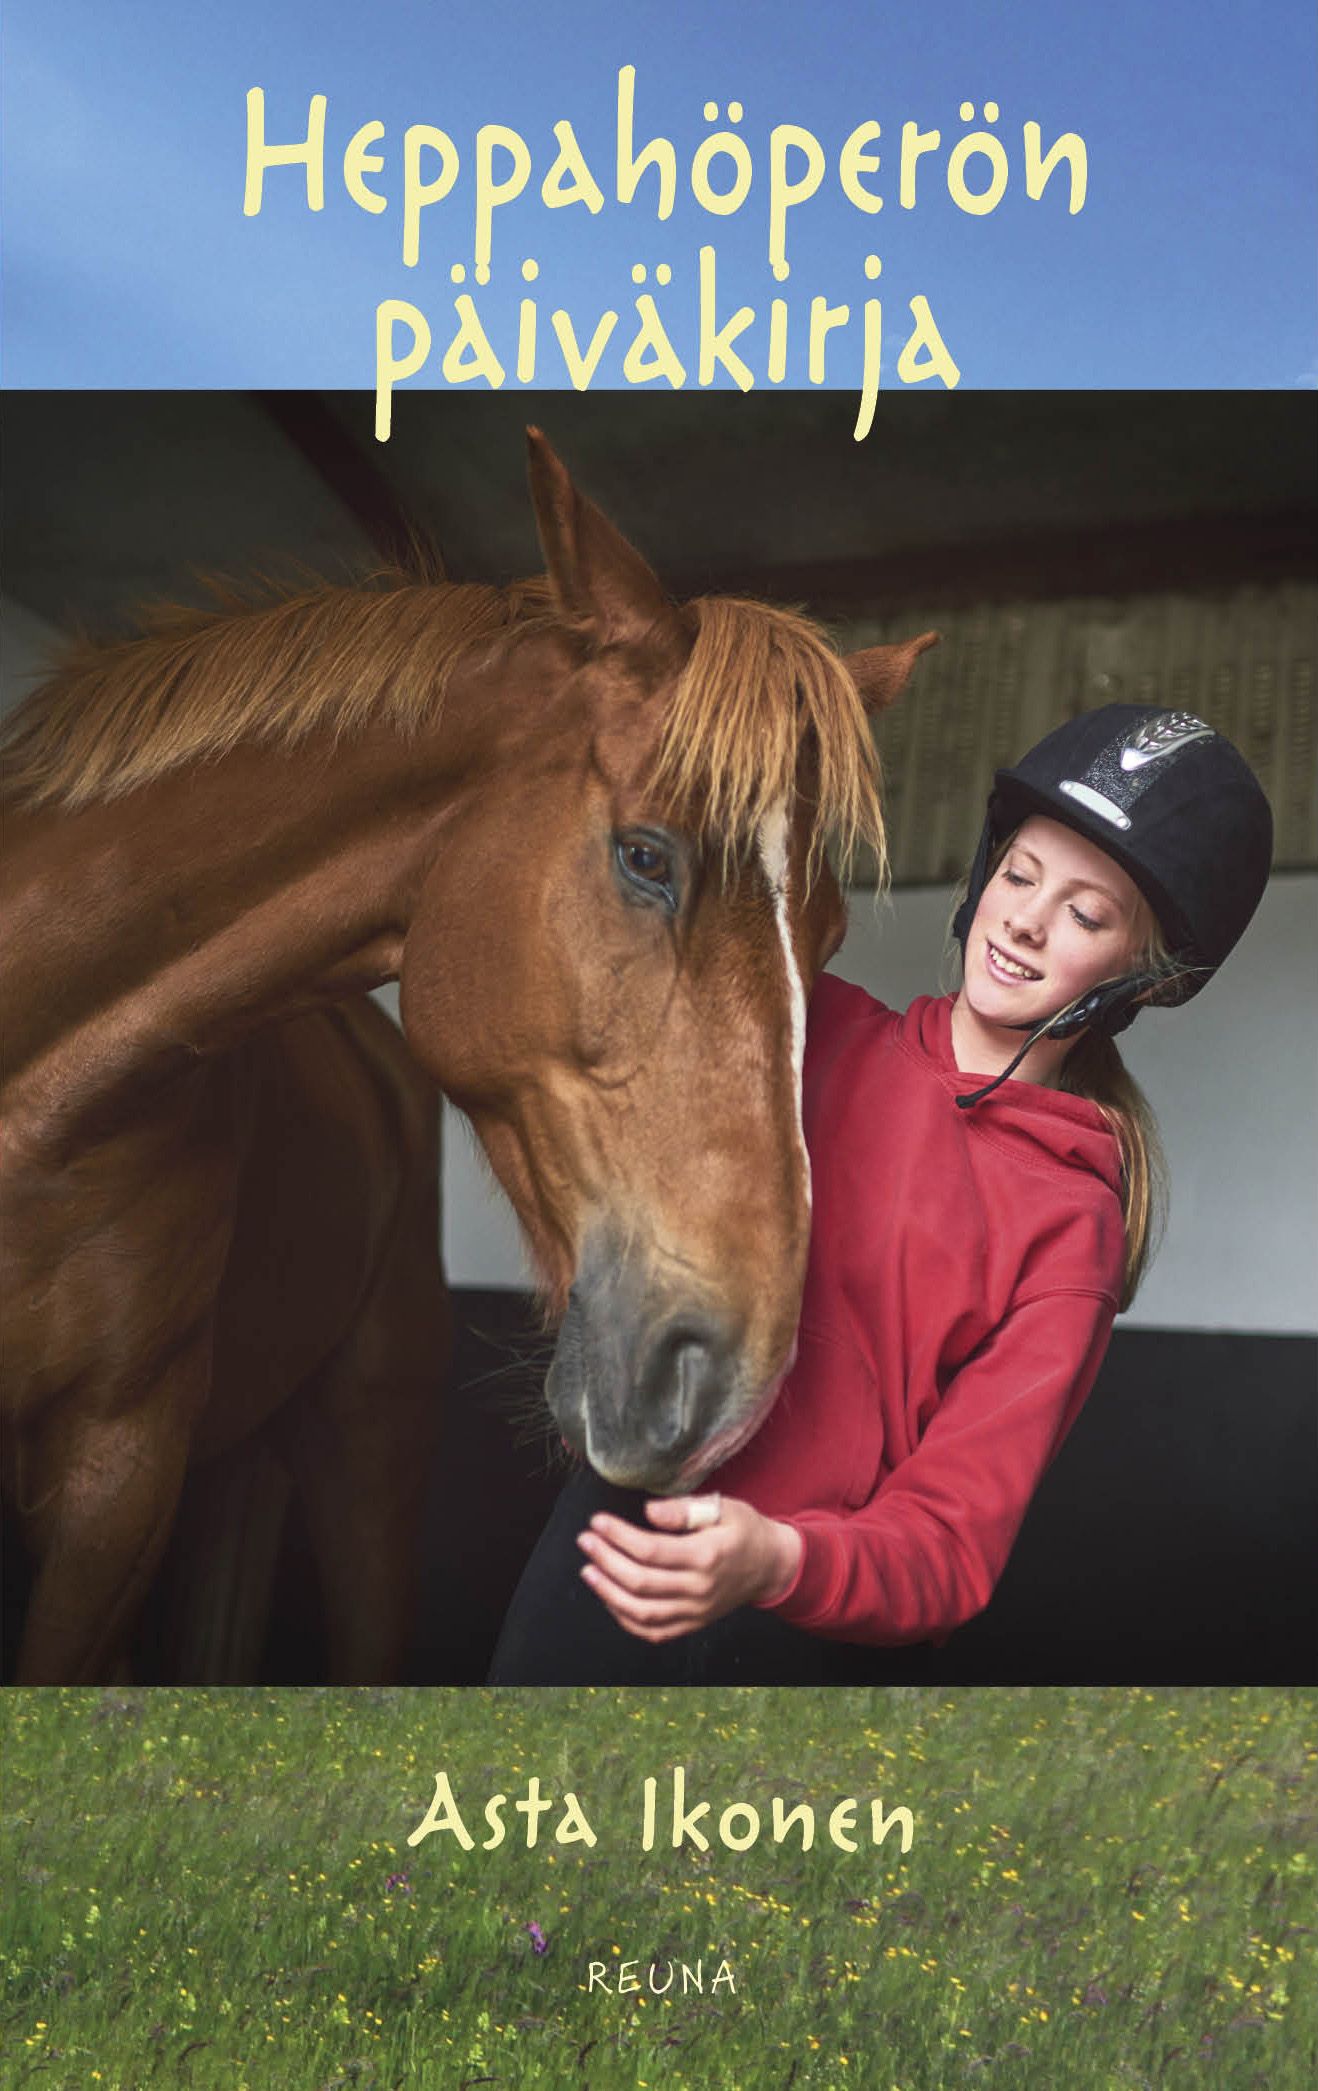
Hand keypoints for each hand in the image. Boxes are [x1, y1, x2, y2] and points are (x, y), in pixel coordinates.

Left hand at [577, 1495, 802, 1643]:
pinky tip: (609, 1598)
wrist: (770, 1566)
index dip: (618, 1536)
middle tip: (585, 1540)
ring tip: (588, 1570)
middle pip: (641, 1581)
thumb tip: (648, 1511)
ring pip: (642, 1612)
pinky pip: (653, 1631)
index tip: (597, 1521)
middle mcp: (699, 1589)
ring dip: (608, 1592)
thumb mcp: (723, 1507)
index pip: (651, 1550)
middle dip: (606, 1560)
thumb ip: (685, 1509)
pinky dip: (626, 1619)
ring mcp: (695, 1612)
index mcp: (706, 1556)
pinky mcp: (692, 1624)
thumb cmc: (744, 1530)